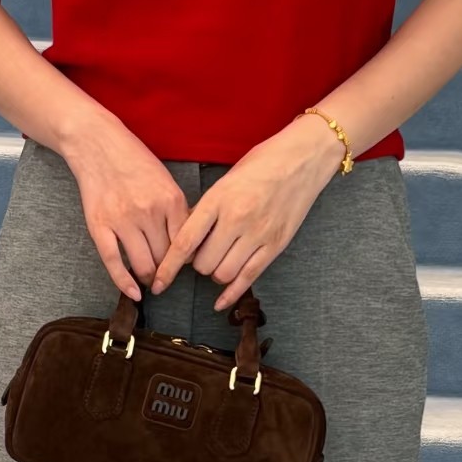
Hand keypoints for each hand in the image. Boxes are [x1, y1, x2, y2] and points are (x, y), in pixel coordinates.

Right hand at [65, 124, 192, 301]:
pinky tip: (134, 294)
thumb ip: (178, 211)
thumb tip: (189, 244)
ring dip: (149, 278)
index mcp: (171, 200)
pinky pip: (114, 263)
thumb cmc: (134, 160)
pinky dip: (125, 283)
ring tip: (150, 280)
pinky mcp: (99, 225)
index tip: (182, 266)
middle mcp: (149, 212)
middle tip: (165, 276)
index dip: (185, 260)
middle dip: (167, 271)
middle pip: (166, 258)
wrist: (97, 143)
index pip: (186, 244)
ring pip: (144, 264)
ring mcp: (123, 220)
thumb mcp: (166, 180)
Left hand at [150, 116, 344, 309]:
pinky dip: (232, 293)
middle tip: (202, 254)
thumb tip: (184, 237)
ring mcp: (258, 234)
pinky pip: (249, 277)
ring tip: (219, 260)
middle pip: (204, 264)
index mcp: (219, 200)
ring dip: (215, 274)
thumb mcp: (225, 180)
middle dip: (198, 265)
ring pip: (224, 274)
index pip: (185, 242)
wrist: (303, 159)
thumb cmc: (261, 164)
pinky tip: (220, 302)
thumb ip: (205, 210)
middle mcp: (237, 219)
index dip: (169, 267)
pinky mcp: (276, 245)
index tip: (158, 281)